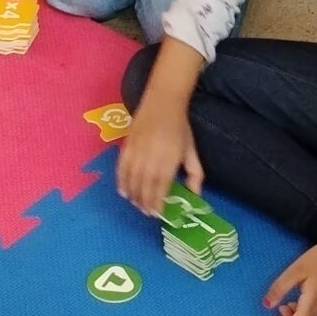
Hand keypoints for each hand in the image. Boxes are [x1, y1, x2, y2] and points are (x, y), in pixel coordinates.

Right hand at [117, 100, 201, 214]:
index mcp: (169, 158)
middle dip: (145, 202)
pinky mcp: (127, 144)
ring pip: (132, 178)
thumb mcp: (191, 150)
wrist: (162, 101)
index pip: (161, 185)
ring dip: (133, 194)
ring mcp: (137, 150)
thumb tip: (195, 195)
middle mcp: (152, 155)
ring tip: (136, 204)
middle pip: (145, 185)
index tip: (157, 214)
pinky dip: (121, 181)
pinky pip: (121, 167)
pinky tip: (123, 191)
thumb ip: (194, 173)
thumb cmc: (179, 127)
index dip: (157, 202)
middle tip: (147, 212)